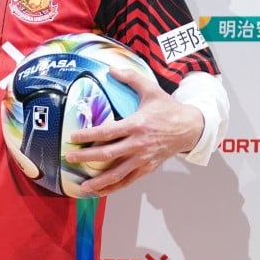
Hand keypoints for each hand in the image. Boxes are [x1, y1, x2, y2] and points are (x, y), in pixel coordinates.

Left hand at [66, 67, 202, 196]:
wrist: (190, 128)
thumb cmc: (168, 109)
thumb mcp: (151, 90)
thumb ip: (131, 78)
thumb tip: (112, 68)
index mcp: (137, 124)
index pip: (108, 132)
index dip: (89, 135)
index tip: (73, 137)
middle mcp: (139, 144)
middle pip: (108, 154)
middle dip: (86, 157)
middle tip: (69, 158)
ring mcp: (143, 159)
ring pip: (118, 173)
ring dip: (99, 180)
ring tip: (82, 185)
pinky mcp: (148, 168)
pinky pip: (128, 180)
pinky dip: (113, 187)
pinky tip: (100, 191)